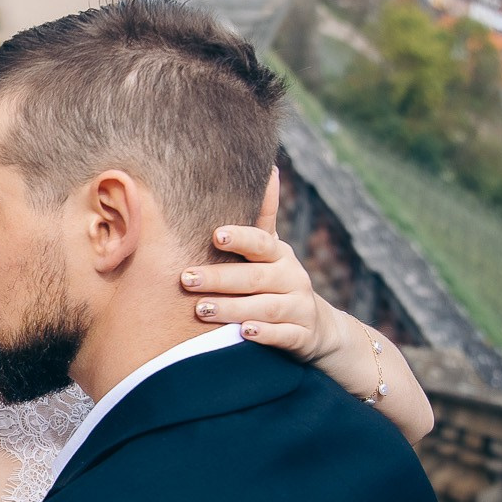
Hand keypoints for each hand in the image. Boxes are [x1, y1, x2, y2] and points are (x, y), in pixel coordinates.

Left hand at [181, 170, 342, 362]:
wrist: (316, 326)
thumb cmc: (277, 280)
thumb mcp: (271, 250)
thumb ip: (263, 216)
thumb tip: (268, 166)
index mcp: (279, 254)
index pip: (261, 242)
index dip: (241, 237)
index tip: (215, 235)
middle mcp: (291, 277)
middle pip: (256, 277)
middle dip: (220, 278)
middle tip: (185, 279)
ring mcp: (299, 307)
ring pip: (266, 307)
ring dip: (233, 308)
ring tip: (201, 310)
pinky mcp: (302, 335)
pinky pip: (284, 335)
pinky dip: (264, 334)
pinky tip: (244, 333)